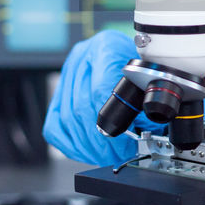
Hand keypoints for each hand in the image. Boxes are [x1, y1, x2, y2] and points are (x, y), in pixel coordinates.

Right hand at [42, 30, 157, 165]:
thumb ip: (146, 95)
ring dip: (87, 146)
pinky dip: (70, 144)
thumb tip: (150, 125)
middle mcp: (82, 58)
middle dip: (101, 140)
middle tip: (118, 154)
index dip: (113, 121)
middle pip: (82, 108)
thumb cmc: (135, 60)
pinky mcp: (57, 92)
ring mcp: (66, 75)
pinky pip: (55, 125)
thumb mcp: (147, 72)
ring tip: (106, 157)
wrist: (122, 51)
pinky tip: (86, 152)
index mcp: (105, 47)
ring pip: (67, 119)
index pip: (100, 89)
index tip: (127, 139)